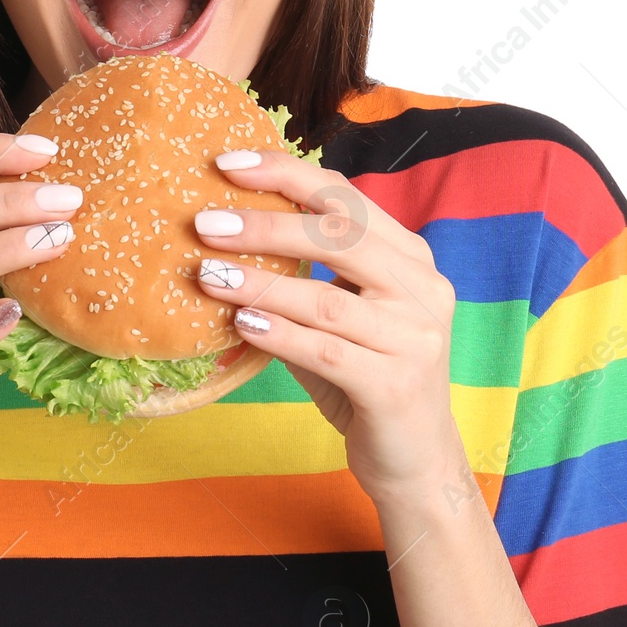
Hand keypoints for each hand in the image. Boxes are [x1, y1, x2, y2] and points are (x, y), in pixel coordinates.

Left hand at [196, 147, 465, 506]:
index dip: (286, 174)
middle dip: (266, 225)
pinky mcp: (397, 385)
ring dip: (260, 284)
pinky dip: (279, 334)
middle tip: (204, 223)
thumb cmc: (363, 379)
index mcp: (409, 258)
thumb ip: (300, 278)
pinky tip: (240, 323)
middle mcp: (422, 288)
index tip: (227, 163)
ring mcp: (415, 337)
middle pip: (339, 237)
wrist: (416, 463)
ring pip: (326, 298)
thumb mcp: (336, 318)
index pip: (345, 198)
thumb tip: (221, 238)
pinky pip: (327, 350)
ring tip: (208, 275)